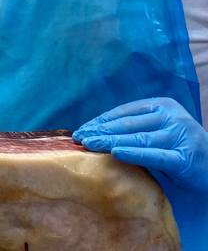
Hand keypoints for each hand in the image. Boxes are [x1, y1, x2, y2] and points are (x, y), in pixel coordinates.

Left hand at [73, 98, 207, 247]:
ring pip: (138, 138)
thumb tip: (95, 131)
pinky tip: (116, 153)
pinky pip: (155, 155)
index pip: (123, 112)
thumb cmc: (179, 147)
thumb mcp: (158, 130)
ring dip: (110, 142)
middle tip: (78, 138)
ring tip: (90, 144)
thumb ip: (134, 127)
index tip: (81, 129)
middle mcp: (171, 117)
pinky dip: (134, 154)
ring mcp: (179, 136)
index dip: (100, 121)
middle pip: (128, 124)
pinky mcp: (184, 157)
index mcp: (162, 105)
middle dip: (100, 131)